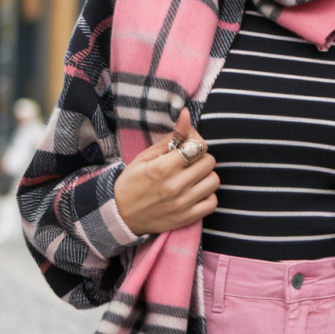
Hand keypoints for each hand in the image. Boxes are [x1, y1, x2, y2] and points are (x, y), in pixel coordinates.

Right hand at [114, 108, 219, 235]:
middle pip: (209, 162)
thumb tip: (186, 115)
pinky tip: (196, 192)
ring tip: (194, 177)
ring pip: (214, 181)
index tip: (188, 144)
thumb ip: (170, 137)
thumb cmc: (132, 182)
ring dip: (206, 176)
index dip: (195, 141)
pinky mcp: (187, 218)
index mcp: (163, 167)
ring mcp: (183, 203)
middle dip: (201, 157)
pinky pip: (212, 203)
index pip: (198, 147)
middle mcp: (176, 185)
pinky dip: (208, 196)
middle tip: (190, 161)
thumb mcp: (146, 156)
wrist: (120, 214)